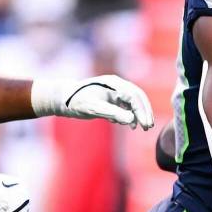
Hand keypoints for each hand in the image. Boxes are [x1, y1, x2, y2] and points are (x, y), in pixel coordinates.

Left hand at [32, 75, 153, 129]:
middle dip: (144, 112)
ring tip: (143, 127)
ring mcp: (114, 92)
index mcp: (114, 84)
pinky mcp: (111, 99)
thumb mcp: (93, 108)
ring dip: (139, 114)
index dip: (141, 111)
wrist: (63, 99)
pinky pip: (126, 106)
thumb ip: (112, 113)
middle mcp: (116, 86)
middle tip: (148, 126)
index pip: (134, 97)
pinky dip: (131, 115)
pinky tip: (131, 125)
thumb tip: (131, 121)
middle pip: (138, 98)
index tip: (145, 124)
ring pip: (133, 102)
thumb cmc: (76, 102)